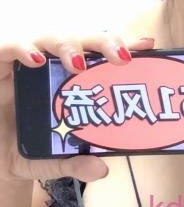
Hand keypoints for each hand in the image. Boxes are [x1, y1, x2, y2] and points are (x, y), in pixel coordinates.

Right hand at [0, 31, 154, 184]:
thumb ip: (75, 163)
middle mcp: (51, 66)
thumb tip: (101, 169)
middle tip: (121, 58)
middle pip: (81, 40)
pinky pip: (8, 47)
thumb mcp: (53, 160)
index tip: (147, 46)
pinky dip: (22, 48)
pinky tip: (36, 59)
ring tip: (79, 63)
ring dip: (67, 45)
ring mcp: (25, 63)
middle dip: (103, 42)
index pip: (101, 56)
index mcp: (71, 82)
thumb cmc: (25, 150)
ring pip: (49, 37)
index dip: (124, 46)